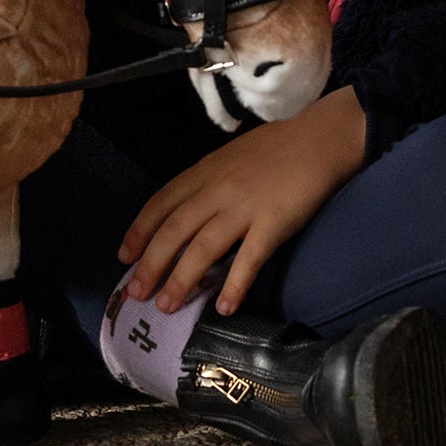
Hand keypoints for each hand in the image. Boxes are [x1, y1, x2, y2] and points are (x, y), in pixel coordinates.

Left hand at [117, 86, 366, 316]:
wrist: (322, 137)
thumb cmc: (279, 146)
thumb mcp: (232, 155)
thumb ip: (210, 180)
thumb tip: (189, 210)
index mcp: (206, 171)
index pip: (162, 202)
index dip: (139, 231)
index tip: (124, 256)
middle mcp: (219, 189)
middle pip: (175, 230)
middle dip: (151, 264)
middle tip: (136, 294)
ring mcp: (246, 206)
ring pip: (203, 247)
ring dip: (181, 279)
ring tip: (166, 306)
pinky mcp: (274, 222)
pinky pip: (250, 259)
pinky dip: (235, 285)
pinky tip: (224, 309)